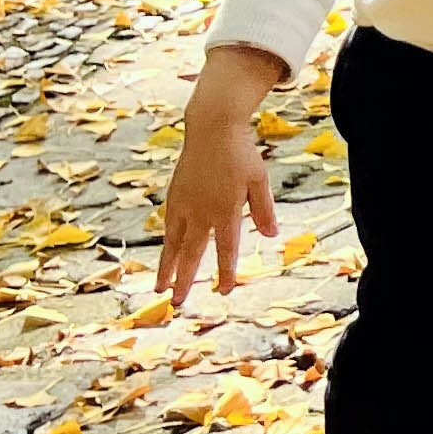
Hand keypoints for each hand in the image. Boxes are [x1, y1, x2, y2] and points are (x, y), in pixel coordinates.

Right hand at [156, 46, 285, 301]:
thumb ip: (263, 210)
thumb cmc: (241, 155)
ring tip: (160, 289)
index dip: (225, 271)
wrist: (212, 129)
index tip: (224, 291)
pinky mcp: (174, 196)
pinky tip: (164, 256)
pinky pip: (168, 226)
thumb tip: (272, 235)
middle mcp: (202, 211)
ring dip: (167, 267)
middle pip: (193, 253)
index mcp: (226, 209)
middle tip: (179, 304)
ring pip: (173, 243)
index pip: (226, 248)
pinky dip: (166, 243)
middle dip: (186, 279)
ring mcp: (184, 205)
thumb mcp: (260, 180)